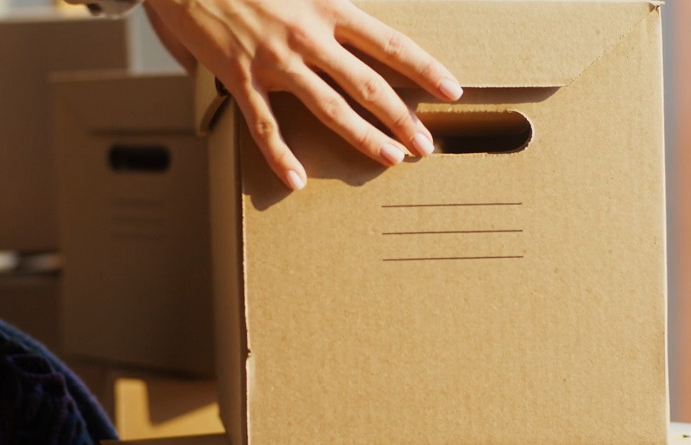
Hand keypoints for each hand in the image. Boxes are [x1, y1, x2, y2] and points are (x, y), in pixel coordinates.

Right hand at [143, 0, 462, 189]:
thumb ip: (328, 7)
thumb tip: (350, 30)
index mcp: (327, 7)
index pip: (389, 43)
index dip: (424, 69)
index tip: (451, 90)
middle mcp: (307, 36)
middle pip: (368, 84)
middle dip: (402, 117)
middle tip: (426, 145)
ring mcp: (274, 60)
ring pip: (328, 108)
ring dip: (363, 137)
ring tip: (390, 160)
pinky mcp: (239, 76)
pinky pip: (264, 125)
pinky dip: (280, 156)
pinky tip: (297, 181)